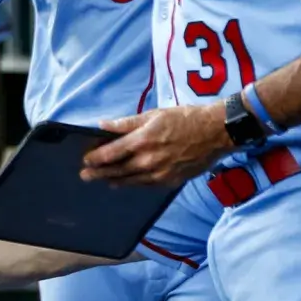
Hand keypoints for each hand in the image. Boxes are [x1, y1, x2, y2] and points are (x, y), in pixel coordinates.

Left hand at [82, 105, 231, 186]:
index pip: (110, 153)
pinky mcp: (170, 181)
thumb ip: (126, 123)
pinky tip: (126, 183)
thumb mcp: (153, 115)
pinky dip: (133, 184)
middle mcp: (148, 161)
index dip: (95, 158)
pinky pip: (146, 184)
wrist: (215, 133)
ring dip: (114, 180)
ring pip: (130, 180)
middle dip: (99, 174)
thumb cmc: (184, 119)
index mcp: (141, 141)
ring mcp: (160, 174)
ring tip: (103, 180)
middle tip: (85, 176)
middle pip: (117, 170)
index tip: (85, 160)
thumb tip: (103, 125)